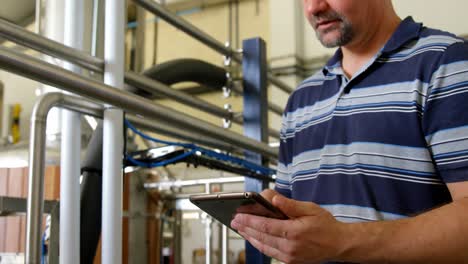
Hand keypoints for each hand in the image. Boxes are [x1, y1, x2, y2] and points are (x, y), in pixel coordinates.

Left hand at [231, 190, 346, 263]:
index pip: (266, 226)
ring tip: (240, 228)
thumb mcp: (310, 209)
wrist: (339, 244)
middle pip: (261, 236)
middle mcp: (291, 247)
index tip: (238, 216)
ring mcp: (290, 256)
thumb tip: (273, 199)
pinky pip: (271, 252)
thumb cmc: (325, 225)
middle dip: (246, 228)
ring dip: (250, 237)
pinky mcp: (290, 261)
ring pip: (264, 246)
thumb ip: (290, 204)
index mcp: (295, 232)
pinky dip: (260, 244)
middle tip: (234, 221)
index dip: (249, 221)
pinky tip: (254, 238)